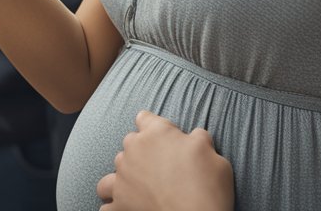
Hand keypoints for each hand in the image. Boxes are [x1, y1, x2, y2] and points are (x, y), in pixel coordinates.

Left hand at [96, 111, 234, 210]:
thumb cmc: (207, 187)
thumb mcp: (213, 154)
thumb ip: (198, 140)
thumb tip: (194, 138)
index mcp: (156, 133)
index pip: (144, 118)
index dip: (154, 127)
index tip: (163, 138)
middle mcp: (134, 151)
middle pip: (129, 145)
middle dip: (142, 154)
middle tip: (161, 169)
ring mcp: (122, 179)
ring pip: (111, 175)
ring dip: (122, 180)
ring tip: (136, 190)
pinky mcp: (118, 205)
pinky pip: (107, 206)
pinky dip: (115, 208)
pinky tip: (127, 210)